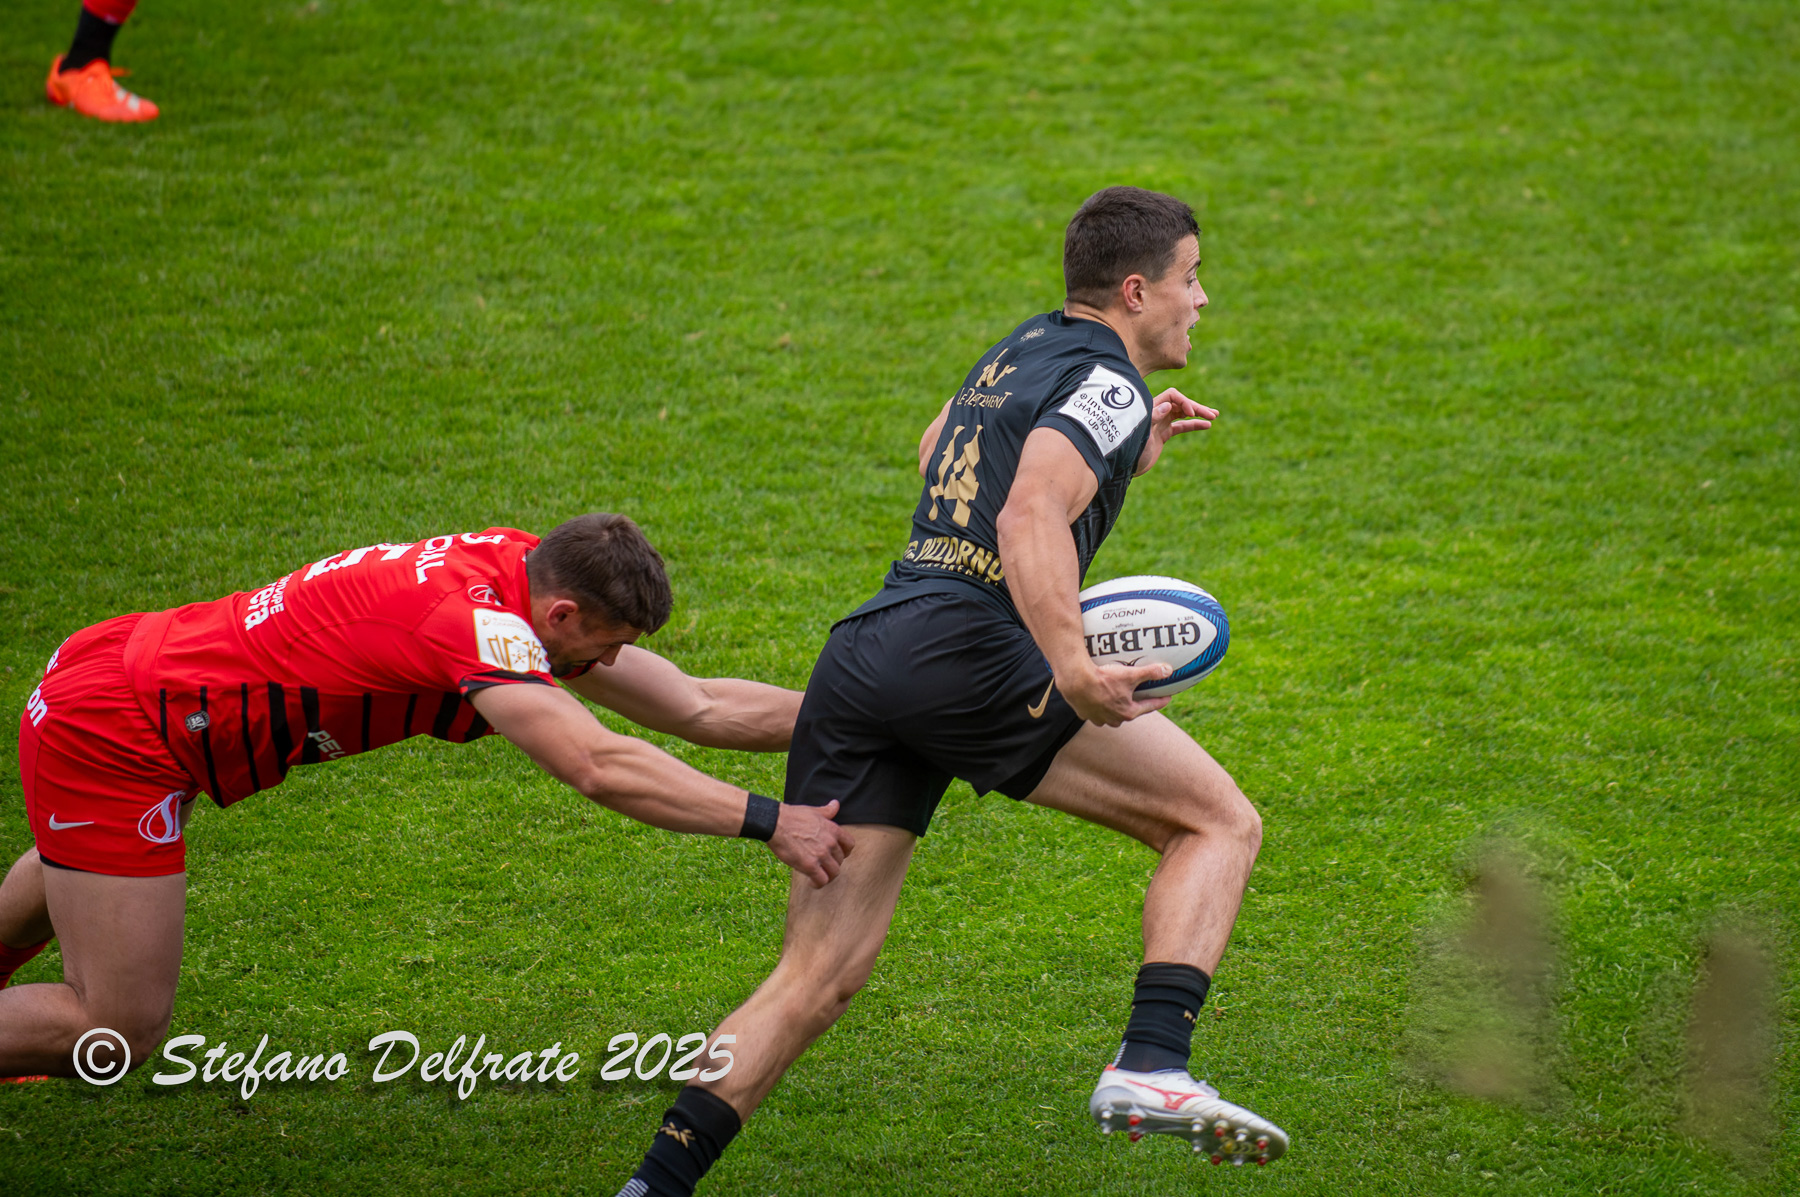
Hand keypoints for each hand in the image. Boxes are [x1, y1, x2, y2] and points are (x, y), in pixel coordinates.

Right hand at [767, 800, 855, 887]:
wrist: (775, 823)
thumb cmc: (792, 816)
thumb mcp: (813, 811)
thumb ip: (827, 811)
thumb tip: (836, 804)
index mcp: (833, 830)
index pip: (850, 845)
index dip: (844, 852)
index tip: (836, 855)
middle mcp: (830, 843)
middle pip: (840, 860)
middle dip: (832, 864)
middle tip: (822, 865)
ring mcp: (820, 855)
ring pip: (834, 872)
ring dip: (827, 876)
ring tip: (819, 876)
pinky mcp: (809, 865)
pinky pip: (821, 880)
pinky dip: (818, 884)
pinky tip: (812, 882)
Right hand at [1056, 661, 1170, 726]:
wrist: (1076, 682)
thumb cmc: (1104, 679)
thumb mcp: (1130, 674)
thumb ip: (1150, 673)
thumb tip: (1168, 670)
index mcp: (1127, 712)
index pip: (1149, 707)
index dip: (1160, 701)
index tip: (1167, 697)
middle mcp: (1113, 719)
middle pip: (1129, 713)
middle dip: (1135, 706)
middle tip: (1139, 696)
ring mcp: (1098, 718)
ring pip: (1111, 715)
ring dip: (1115, 709)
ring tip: (1117, 698)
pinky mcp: (1084, 714)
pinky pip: (1095, 712)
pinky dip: (1098, 706)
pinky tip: (1097, 698)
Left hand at [1134, 388, 1217, 475]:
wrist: (1125, 467)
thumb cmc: (1131, 449)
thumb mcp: (1141, 434)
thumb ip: (1153, 419)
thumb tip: (1168, 406)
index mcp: (1150, 408)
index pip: (1172, 396)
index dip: (1184, 402)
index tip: (1191, 413)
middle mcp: (1156, 413)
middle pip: (1180, 404)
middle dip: (1197, 408)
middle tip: (1213, 414)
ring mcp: (1161, 423)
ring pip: (1183, 414)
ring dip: (1199, 414)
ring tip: (1215, 415)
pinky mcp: (1164, 434)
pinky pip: (1182, 426)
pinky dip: (1194, 425)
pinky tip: (1207, 425)